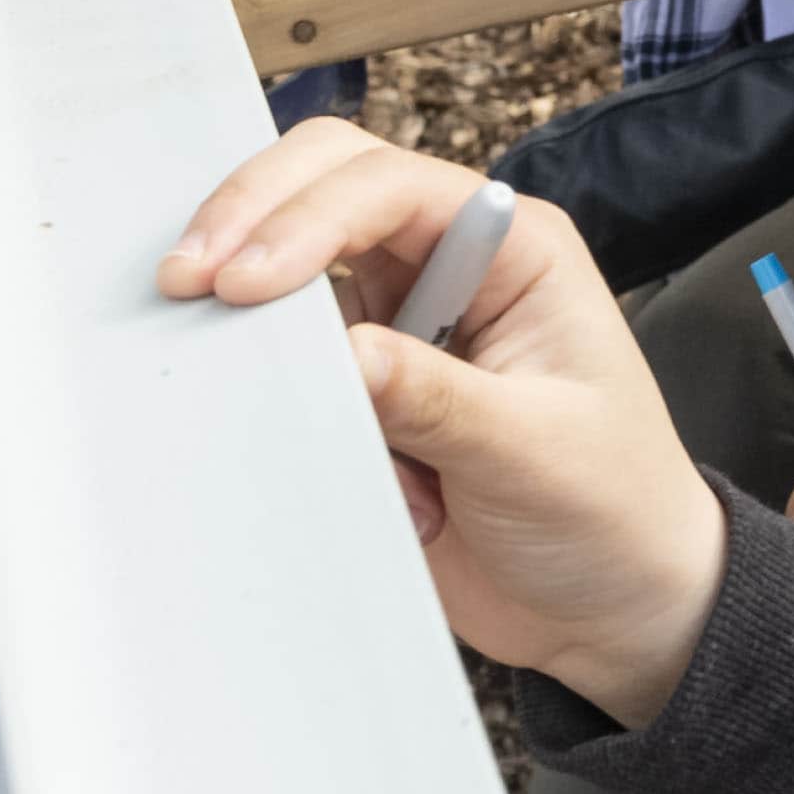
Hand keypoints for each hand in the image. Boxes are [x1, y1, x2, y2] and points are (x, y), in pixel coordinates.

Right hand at [159, 117, 728, 722]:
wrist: (612, 608)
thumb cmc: (610, 510)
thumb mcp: (532, 452)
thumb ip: (438, 400)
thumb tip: (346, 351)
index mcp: (513, 248)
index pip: (391, 188)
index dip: (306, 219)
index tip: (241, 283)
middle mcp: (451, 264)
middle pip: (327, 185)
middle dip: (250, 218)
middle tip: (182, 280)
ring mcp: (403, 320)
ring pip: (293, 267)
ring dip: (251, 306)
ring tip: (201, 349)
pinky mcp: (366, 385)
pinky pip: (292, 359)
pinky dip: (269, 382)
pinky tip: (268, 422)